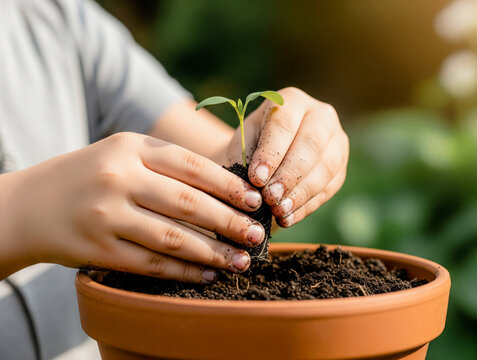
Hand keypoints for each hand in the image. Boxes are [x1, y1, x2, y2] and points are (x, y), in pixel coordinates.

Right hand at [1, 133, 265, 280]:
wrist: (28, 204)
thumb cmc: (89, 175)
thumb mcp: (123, 154)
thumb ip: (167, 164)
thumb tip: (225, 189)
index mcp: (130, 147)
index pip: (192, 166)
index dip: (229, 185)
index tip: (255, 201)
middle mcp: (118, 178)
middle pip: (187, 203)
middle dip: (229, 221)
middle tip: (257, 236)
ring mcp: (106, 215)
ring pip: (172, 237)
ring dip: (212, 252)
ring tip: (240, 260)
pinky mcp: (97, 249)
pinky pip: (150, 263)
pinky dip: (182, 270)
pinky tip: (206, 273)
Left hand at [222, 87, 348, 226]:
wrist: (261, 161)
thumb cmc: (247, 151)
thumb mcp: (240, 148)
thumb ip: (247, 161)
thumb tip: (256, 188)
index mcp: (291, 100)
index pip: (284, 124)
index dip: (271, 153)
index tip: (256, 179)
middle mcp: (320, 114)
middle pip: (311, 144)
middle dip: (290, 175)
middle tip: (270, 198)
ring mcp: (336, 140)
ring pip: (326, 167)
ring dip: (301, 193)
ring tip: (279, 211)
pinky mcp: (341, 166)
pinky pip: (330, 187)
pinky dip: (307, 205)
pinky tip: (288, 218)